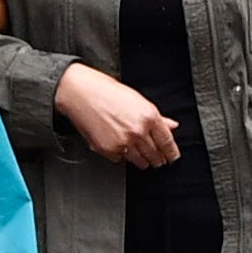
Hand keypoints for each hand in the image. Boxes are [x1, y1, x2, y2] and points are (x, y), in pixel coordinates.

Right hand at [53, 62, 180, 168]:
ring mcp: (122, 142)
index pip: (167, 142)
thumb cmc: (106, 91)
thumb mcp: (137, 100)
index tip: (172, 157)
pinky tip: (119, 146)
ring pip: (139, 161)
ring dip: (142, 160)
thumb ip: (157, 117)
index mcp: (149, 117)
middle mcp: (137, 131)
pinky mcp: (107, 150)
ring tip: (140, 156)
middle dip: (158, 158)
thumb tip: (171, 126)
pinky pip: (120, 159)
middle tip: (158, 159)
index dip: (172, 153)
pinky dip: (121, 156)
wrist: (79, 93)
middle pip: (155, 155)